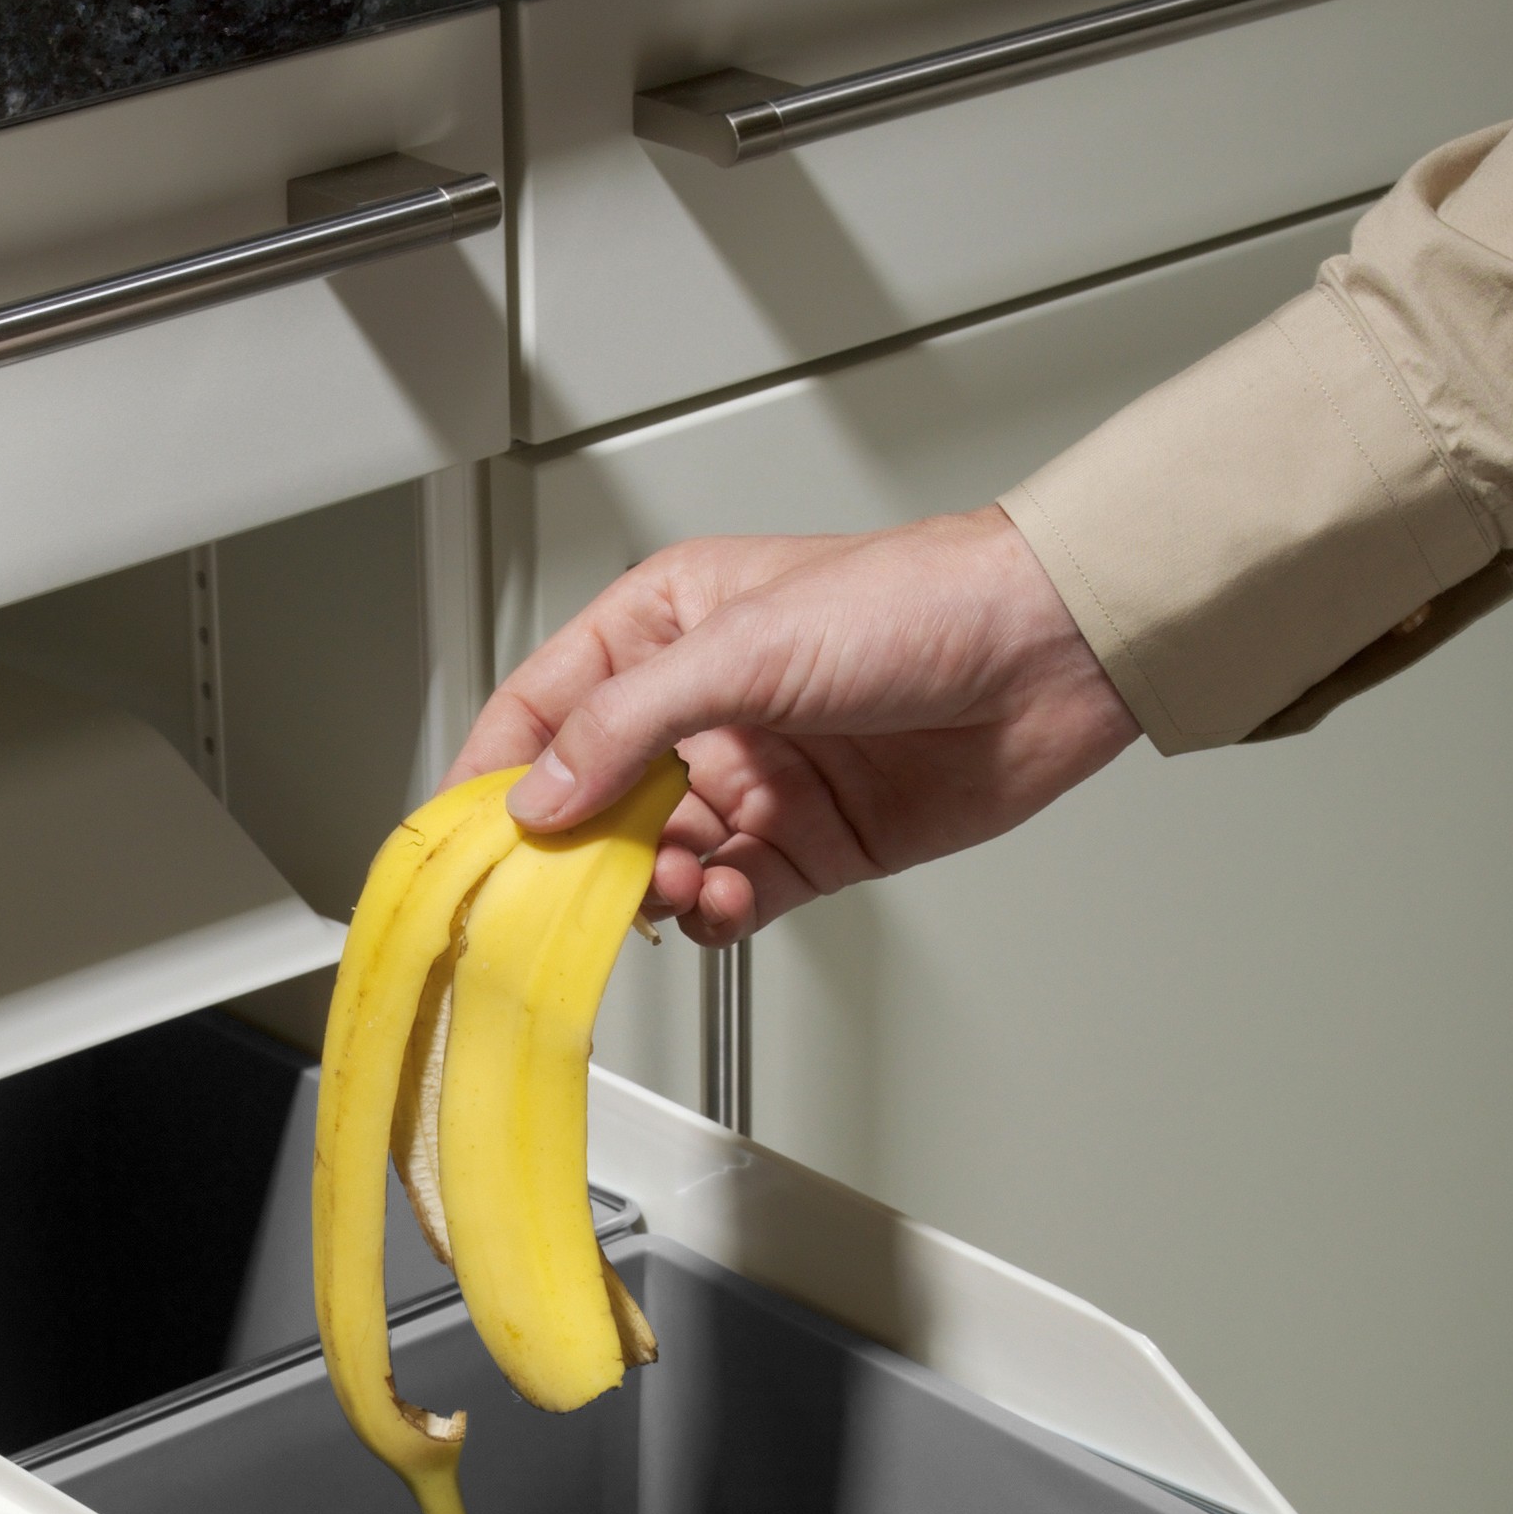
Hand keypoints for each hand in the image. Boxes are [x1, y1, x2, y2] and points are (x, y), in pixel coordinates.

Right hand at [448, 507, 1143, 942]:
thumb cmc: (919, 601)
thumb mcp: (742, 646)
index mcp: (666, 628)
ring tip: (678, 885)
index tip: (463, 839)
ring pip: (661, 859)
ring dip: (655, 886)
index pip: (545, 707)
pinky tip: (731, 899)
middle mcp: (704, 706)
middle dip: (578, 853)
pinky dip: (720, 912)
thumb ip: (627, 725)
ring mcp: (756, 778)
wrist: (1049, 652)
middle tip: (564, 894)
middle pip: (595, 800)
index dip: (496, 773)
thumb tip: (544, 795)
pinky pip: (734, 897)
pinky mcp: (810, 842)